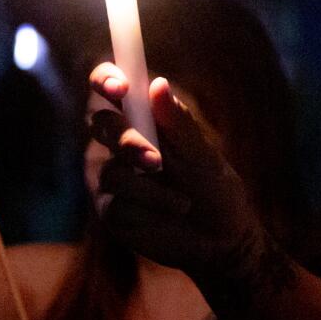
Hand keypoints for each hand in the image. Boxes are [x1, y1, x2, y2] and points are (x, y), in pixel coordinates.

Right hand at [88, 66, 283, 300]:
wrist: (220, 240)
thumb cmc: (214, 188)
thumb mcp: (202, 156)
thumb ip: (179, 123)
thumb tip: (159, 84)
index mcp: (141, 118)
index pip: (110, 86)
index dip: (105, 79)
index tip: (121, 87)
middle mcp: (118, 142)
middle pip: (100, 124)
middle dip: (126, 141)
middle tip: (156, 160)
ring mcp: (110, 176)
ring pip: (111, 171)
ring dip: (148, 188)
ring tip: (183, 203)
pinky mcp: (110, 209)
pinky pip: (116, 202)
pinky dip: (149, 208)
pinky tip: (172, 213)